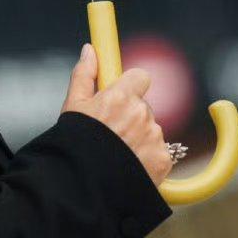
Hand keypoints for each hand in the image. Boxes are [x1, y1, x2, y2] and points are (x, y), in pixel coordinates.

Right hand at [61, 43, 173, 189]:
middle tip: (111, 135)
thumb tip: (89, 49)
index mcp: (121, 97)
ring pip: (151, 130)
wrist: (84, 187)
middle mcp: (141, 114)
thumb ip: (85, 74)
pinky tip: (128, 167)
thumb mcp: (73, 107)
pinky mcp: (163, 159)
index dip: (131, 87)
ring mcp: (154, 137)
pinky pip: (159, 152)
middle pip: (143, 107)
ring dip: (139, 139)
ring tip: (117, 156)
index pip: (141, 77)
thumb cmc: (75, 145)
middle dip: (131, 117)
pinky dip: (147, 159)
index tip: (122, 96)